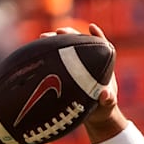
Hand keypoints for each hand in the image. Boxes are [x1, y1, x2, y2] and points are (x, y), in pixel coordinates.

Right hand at [41, 23, 124, 139]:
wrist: (93, 116)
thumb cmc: (104, 107)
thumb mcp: (108, 104)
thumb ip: (108, 100)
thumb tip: (105, 94)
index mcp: (102, 65)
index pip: (101, 46)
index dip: (97, 36)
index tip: (91, 27)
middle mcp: (88, 62)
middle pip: (79, 43)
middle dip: (70, 35)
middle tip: (59, 31)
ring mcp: (74, 66)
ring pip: (65, 50)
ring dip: (55, 42)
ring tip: (43, 37)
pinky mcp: (63, 72)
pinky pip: (54, 61)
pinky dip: (46, 55)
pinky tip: (35, 50)